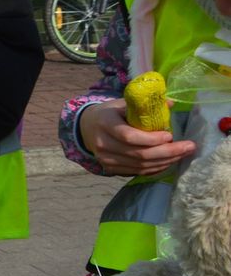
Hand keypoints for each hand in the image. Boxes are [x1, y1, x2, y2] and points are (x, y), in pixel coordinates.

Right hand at [79, 98, 194, 176]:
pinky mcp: (110, 168)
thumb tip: (170, 103)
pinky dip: (156, 168)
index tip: (170, 135)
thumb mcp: (122, 103)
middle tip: (188, 146)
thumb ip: (145, 105)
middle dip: (168, 152)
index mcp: (105, 123)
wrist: (87, 128)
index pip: (129, 136)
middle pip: (139, 154)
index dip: (151, 139)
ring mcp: (105, 159)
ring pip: (141, 166)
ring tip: (183, 153)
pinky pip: (138, 172)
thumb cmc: (110, 113)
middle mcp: (103, 143)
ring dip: (166, 161)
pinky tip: (169, 161)